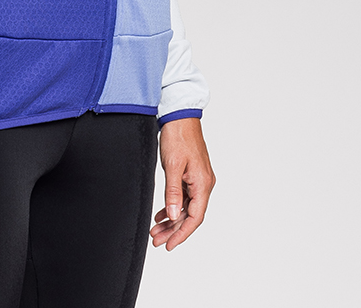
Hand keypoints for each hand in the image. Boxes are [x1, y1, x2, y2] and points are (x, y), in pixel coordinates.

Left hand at [150, 117, 213, 249]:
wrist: (179, 115)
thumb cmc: (178, 136)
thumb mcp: (173, 165)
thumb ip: (173, 192)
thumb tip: (174, 215)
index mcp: (203, 183)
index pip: (195, 217)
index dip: (181, 234)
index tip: (169, 245)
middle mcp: (204, 184)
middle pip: (190, 215)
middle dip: (173, 230)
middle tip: (157, 240)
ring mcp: (198, 179)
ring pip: (186, 207)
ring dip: (172, 219)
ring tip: (156, 230)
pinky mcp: (191, 174)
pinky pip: (184, 197)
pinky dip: (172, 206)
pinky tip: (161, 214)